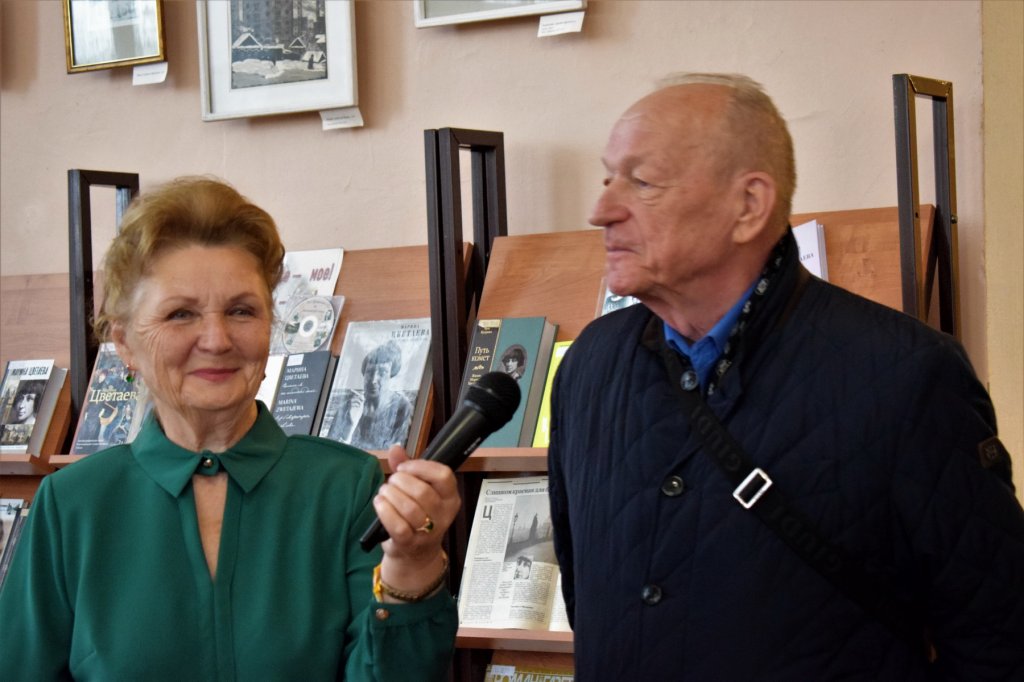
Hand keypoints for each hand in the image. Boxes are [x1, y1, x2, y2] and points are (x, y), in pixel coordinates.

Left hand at [373, 444, 460, 593]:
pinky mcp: (410, 543)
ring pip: (410, 509)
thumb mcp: (418, 490)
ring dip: (391, 495)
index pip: (443, 475)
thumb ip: (407, 466)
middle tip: (392, 482)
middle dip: (400, 481)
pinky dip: (385, 511)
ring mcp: (428, 531)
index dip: (420, 467)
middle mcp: (443, 515)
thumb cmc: (418, 516)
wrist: (416, 555)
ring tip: (384, 492)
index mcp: (450, 497)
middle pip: (422, 491)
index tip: (404, 467)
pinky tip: (379, 503)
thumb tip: (396, 448)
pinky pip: (398, 526)